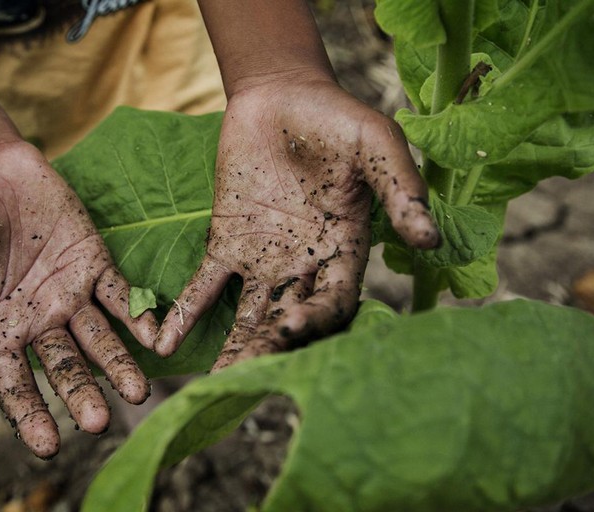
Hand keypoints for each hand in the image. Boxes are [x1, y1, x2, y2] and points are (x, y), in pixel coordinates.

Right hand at [0, 142, 156, 457]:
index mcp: (0, 333)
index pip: (18, 386)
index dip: (32, 416)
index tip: (50, 446)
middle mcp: (40, 322)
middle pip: (66, 368)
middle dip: (82, 395)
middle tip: (98, 423)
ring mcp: (70, 295)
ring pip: (100, 340)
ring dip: (119, 366)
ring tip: (138, 393)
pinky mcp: (96, 265)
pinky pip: (120, 297)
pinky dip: (138, 317)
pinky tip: (156, 337)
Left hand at [155, 79, 437, 370]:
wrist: (282, 94)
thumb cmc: (337, 117)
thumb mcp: (376, 144)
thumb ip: (399, 189)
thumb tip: (429, 239)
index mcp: (345, 249)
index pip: (335, 300)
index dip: (316, 317)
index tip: (291, 327)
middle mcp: (305, 265)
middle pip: (289, 318)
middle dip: (268, 347)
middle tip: (243, 376)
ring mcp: (263, 259)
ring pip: (249, 313)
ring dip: (232, 345)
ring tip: (211, 379)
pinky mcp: (226, 243)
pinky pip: (206, 285)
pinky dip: (187, 311)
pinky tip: (164, 340)